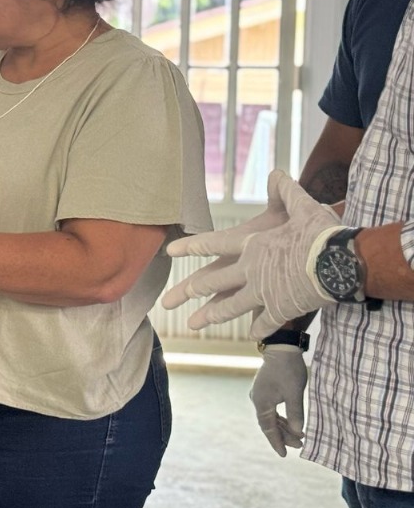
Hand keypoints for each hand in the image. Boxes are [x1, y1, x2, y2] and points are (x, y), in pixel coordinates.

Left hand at [162, 170, 341, 337]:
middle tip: (168, 301)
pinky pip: (265, 321)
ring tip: (193, 324)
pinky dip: (258, 327)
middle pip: (213, 282)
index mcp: (251, 244)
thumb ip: (285, 192)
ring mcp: (262, 292)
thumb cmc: (320, 233)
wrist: (340, 264)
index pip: (213, 244)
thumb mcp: (302, 207)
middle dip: (189, 291)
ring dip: (211, 316)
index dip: (190, 247)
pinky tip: (251, 334)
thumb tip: (276, 173)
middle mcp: (250, 270)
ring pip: (230, 307)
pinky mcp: (280, 309)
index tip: (170, 251)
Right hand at [249, 345, 307, 456]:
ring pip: (271, 417)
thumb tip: (298, 432)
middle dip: (284, 436)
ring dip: (284, 427)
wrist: (282, 348)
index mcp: (262, 403)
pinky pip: (271, 410)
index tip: (284, 455)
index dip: (277, 442)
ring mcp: (260, 395)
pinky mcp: (265, 390)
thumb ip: (295, 414)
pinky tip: (291, 422)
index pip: (268, 428)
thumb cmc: (289, 370)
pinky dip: (281, 418)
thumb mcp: (295, 393)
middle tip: (300, 445)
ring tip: (300, 436)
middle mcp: (257, 400)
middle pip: (269, 424)